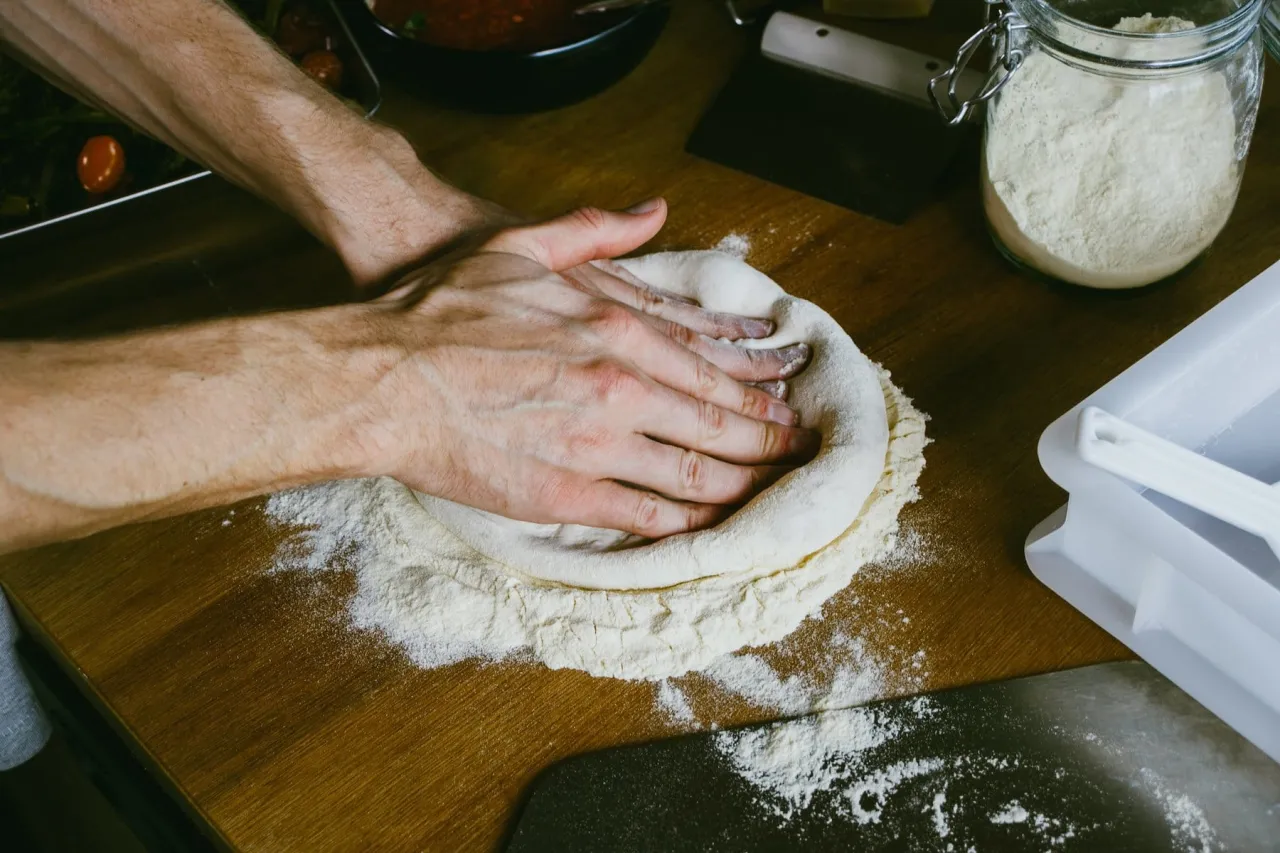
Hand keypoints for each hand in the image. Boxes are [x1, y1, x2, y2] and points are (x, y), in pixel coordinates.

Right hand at [360, 201, 820, 536]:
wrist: (381, 378)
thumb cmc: (444, 311)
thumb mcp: (522, 246)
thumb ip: (596, 230)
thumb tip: (654, 210)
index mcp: (614, 327)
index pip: (710, 368)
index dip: (756, 395)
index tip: (785, 408)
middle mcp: (619, 387)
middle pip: (718, 426)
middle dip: (768, 445)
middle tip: (801, 457)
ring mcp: (595, 446)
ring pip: (694, 477)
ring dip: (743, 489)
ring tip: (773, 497)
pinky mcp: (565, 497)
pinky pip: (645, 517)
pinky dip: (687, 526)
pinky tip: (712, 530)